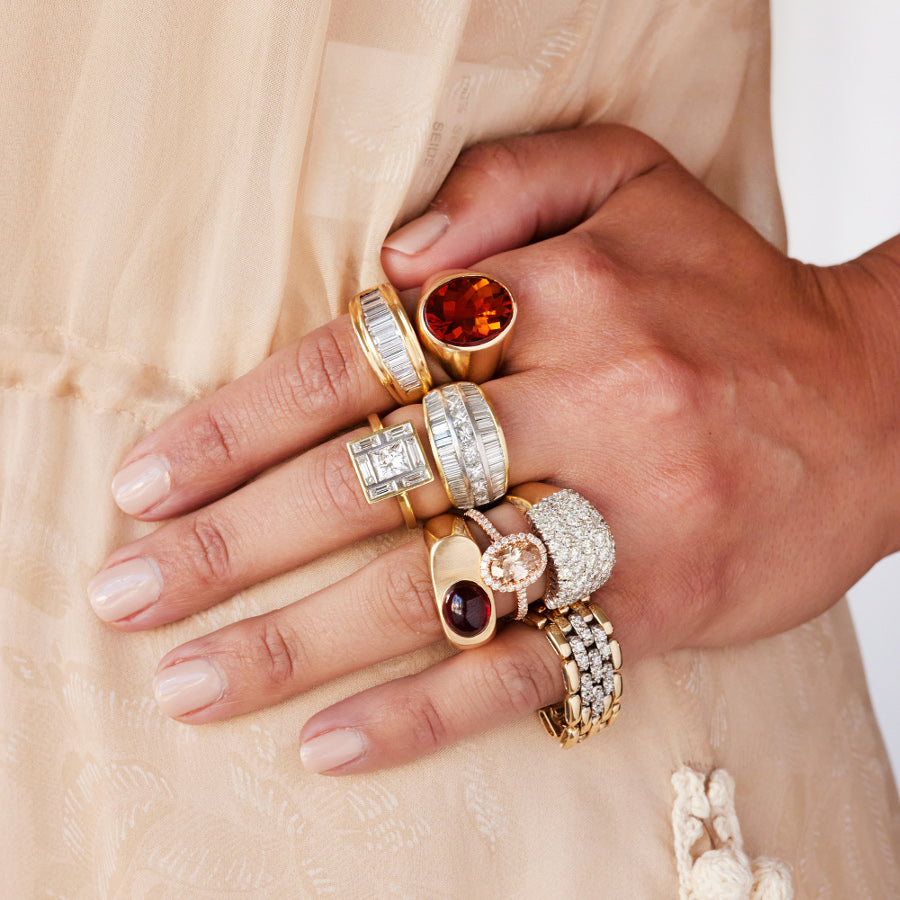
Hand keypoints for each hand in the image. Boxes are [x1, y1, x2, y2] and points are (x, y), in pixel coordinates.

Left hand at [88, 125, 899, 773]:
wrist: (878, 397)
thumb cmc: (732, 293)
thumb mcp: (629, 181)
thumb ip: (500, 185)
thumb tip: (388, 251)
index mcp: (557, 295)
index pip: (355, 363)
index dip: (236, 423)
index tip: (144, 483)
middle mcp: (583, 402)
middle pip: (367, 481)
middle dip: (231, 543)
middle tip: (127, 593)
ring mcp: (622, 515)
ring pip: (431, 587)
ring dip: (296, 643)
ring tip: (188, 684)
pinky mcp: (661, 604)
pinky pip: (529, 669)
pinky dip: (425, 715)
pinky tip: (330, 747)